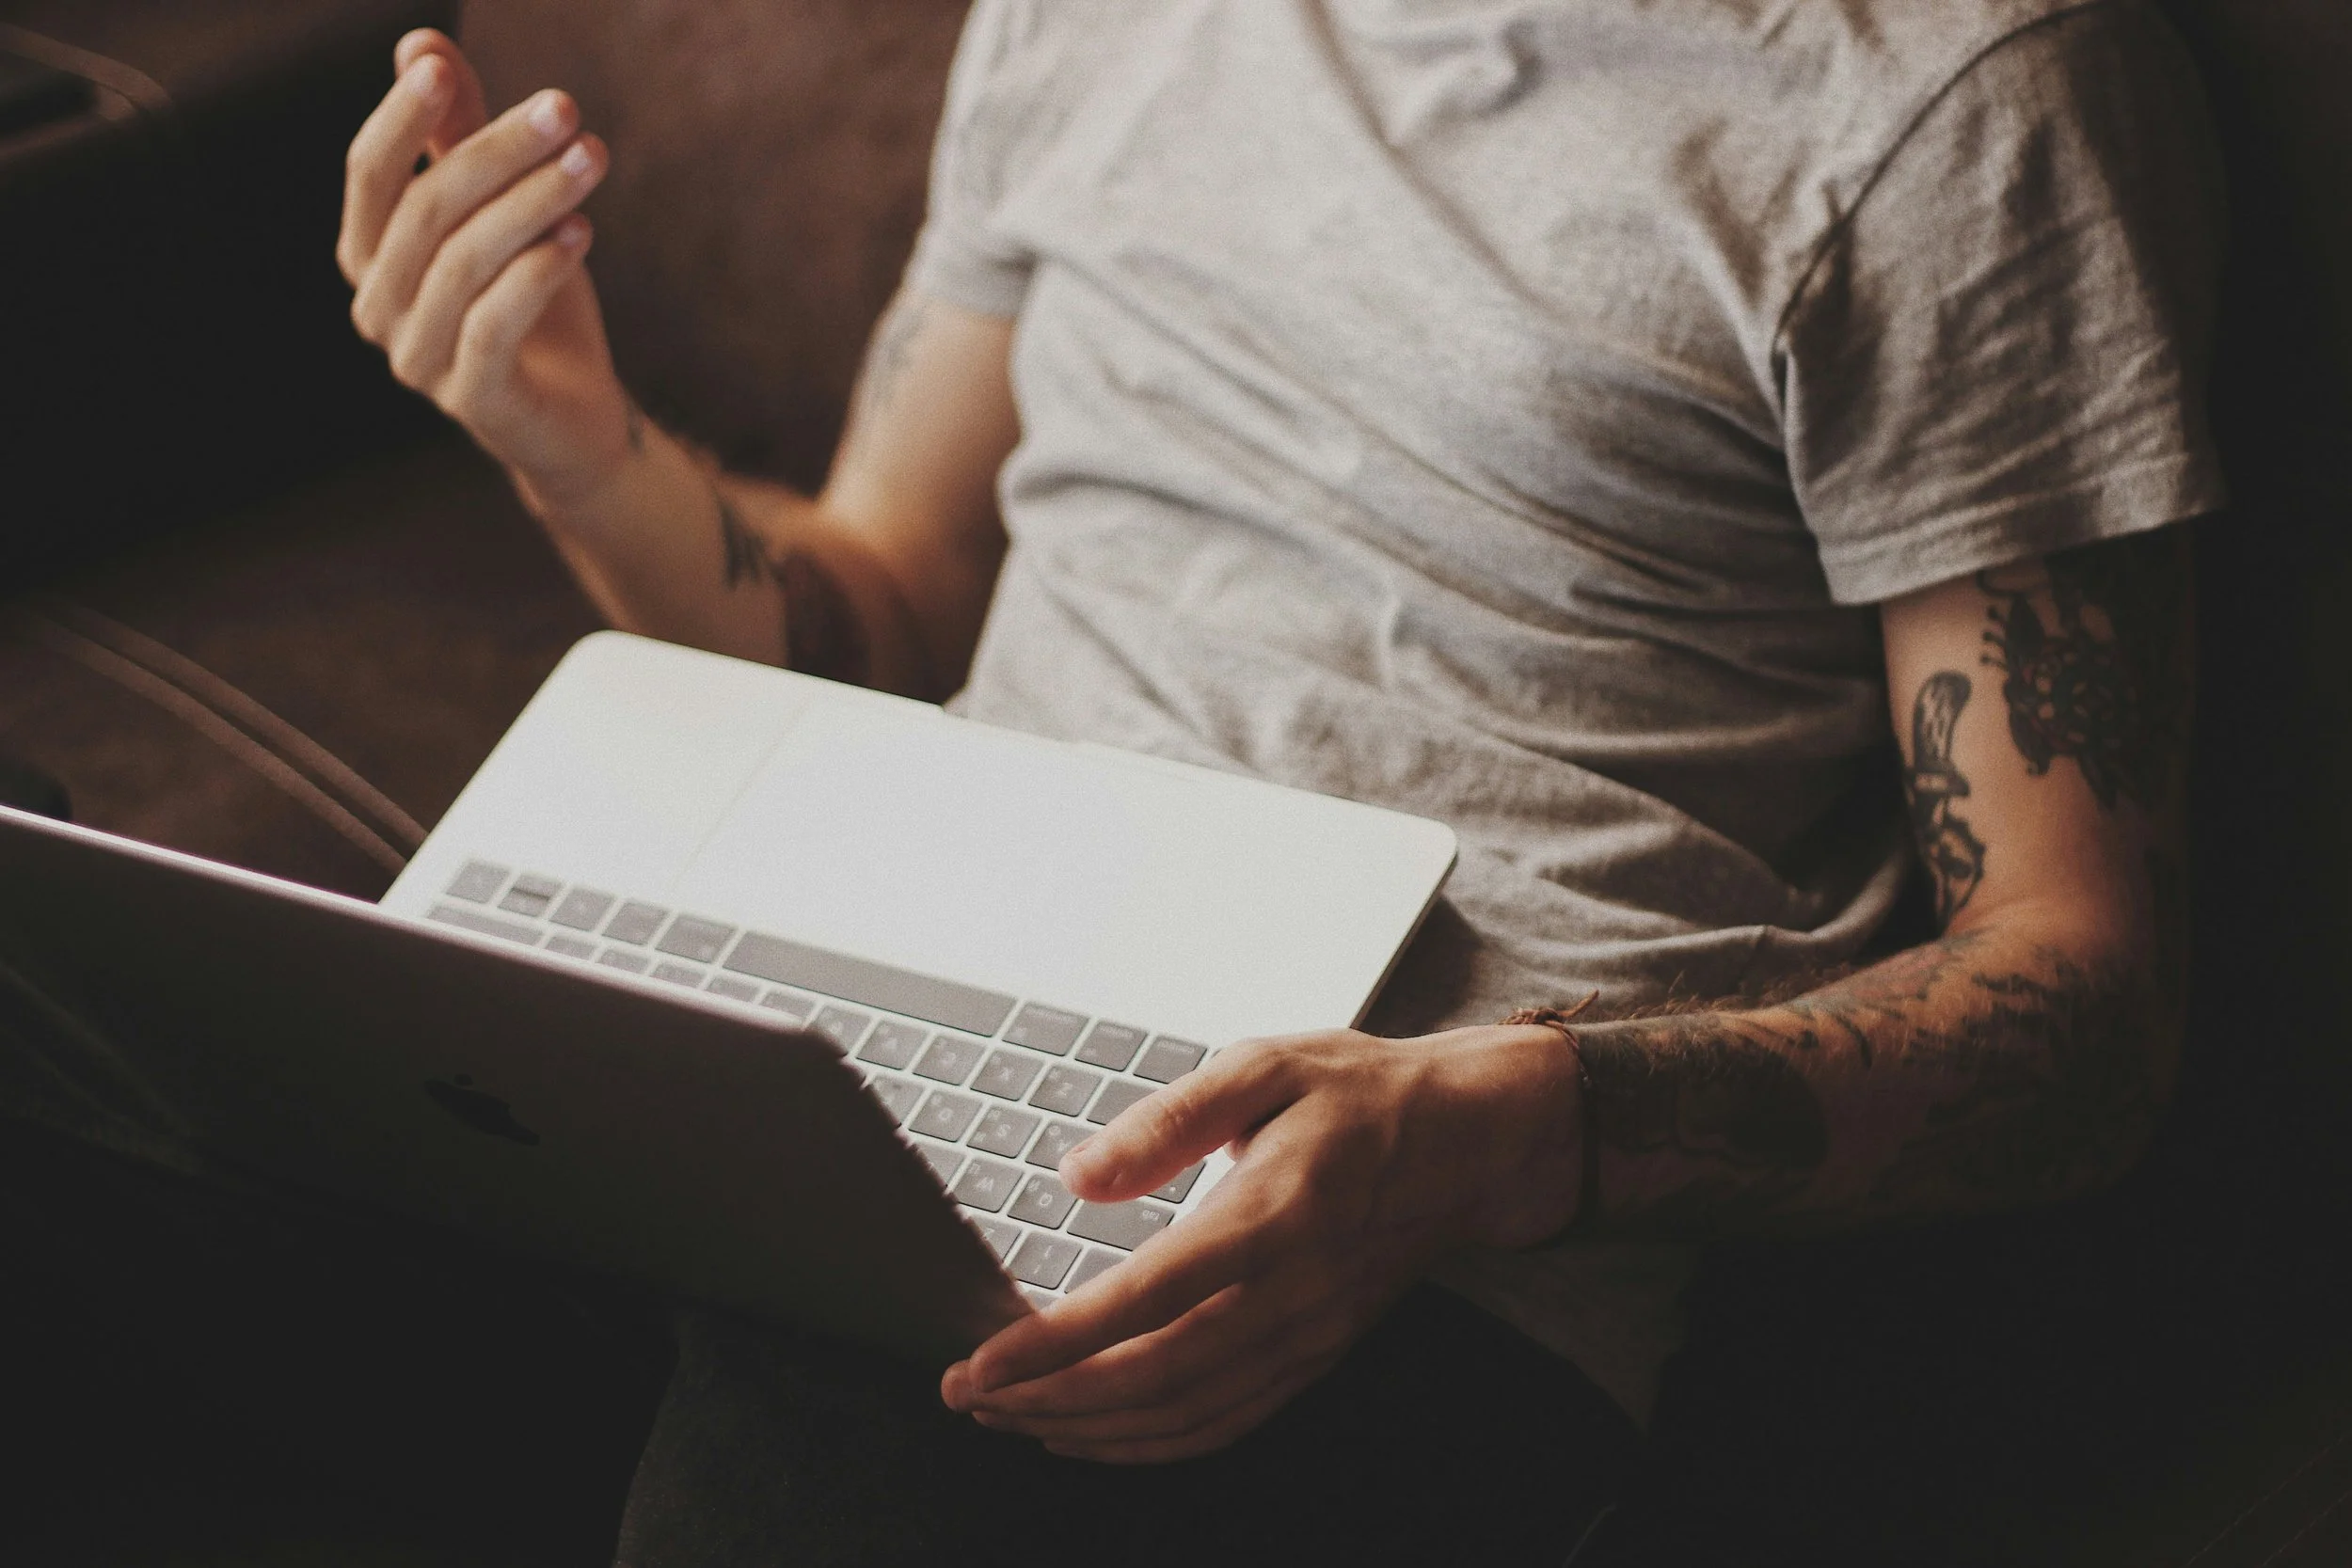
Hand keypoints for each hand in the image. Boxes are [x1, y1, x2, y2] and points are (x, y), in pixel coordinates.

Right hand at [337, 31, 634, 509]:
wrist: (573, 420)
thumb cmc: (532, 306)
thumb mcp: (503, 213)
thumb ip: (460, 137)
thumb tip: (420, 44)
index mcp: (371, 255)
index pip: (369, 174)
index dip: (400, 120)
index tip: (441, 68)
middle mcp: (379, 308)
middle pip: (426, 211)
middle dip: (498, 151)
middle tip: (565, 109)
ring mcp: (419, 360)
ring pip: (464, 263)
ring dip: (533, 201)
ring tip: (591, 159)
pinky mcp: (473, 400)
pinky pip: (493, 324)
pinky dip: (538, 271)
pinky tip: (582, 231)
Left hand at [941, 1023, 1583, 1462]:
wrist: (1467, 1140)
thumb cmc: (1358, 1093)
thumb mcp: (1264, 1065)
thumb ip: (1170, 1119)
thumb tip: (1081, 1175)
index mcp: (1275, 1212)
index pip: (1148, 1298)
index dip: (1057, 1343)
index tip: (982, 1362)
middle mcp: (1295, 1290)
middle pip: (1159, 1377)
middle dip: (1050, 1399)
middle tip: (968, 1397)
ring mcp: (1310, 1335)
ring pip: (1189, 1414)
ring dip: (1090, 1430)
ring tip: (1011, 1418)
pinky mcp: (1315, 1356)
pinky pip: (1226, 1422)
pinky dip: (1152, 1445)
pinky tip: (1096, 1435)